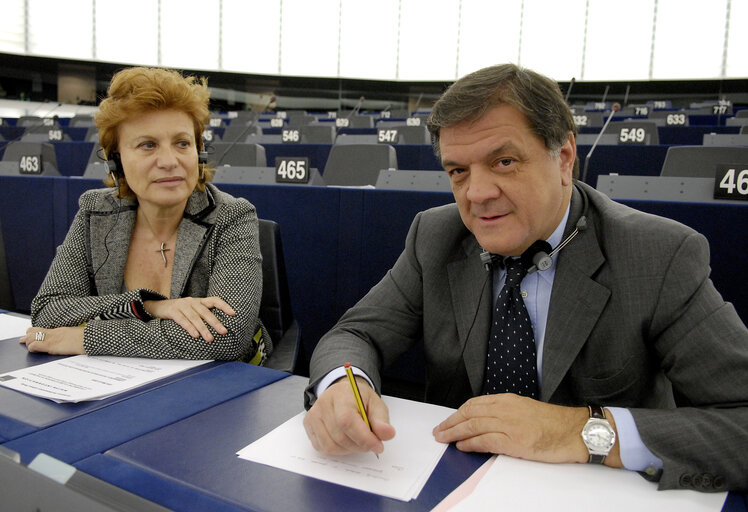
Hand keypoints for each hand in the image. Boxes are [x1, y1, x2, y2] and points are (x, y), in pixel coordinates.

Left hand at [21, 326, 84, 354]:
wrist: (89, 338)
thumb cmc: (85, 338)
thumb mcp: (74, 335)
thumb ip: (67, 337)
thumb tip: (66, 340)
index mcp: (58, 330)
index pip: (40, 329)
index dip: (32, 332)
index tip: (27, 335)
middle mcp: (53, 333)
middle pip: (33, 331)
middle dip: (27, 337)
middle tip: (23, 341)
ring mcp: (51, 339)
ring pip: (31, 338)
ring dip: (28, 343)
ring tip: (30, 347)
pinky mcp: (51, 345)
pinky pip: (35, 345)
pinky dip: (32, 348)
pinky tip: (34, 350)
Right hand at [143, 297, 234, 341]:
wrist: (157, 306)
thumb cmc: (179, 311)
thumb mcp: (192, 310)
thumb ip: (202, 315)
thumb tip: (218, 328)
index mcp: (199, 301)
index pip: (215, 300)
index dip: (224, 306)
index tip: (233, 314)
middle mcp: (192, 301)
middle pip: (206, 312)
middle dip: (215, 322)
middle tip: (224, 332)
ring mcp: (182, 305)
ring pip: (195, 317)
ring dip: (203, 329)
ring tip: (210, 338)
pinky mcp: (172, 311)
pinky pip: (182, 320)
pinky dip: (189, 327)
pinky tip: (195, 335)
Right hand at [303, 376, 395, 455]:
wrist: (343, 392)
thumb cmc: (359, 399)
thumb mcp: (376, 404)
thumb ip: (381, 420)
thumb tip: (388, 434)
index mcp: (341, 394)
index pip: (347, 421)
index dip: (363, 438)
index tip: (378, 446)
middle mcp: (323, 404)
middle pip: (339, 436)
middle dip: (359, 446)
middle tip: (371, 443)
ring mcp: (313, 415)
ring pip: (330, 446)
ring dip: (348, 450)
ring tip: (358, 440)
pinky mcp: (308, 425)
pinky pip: (322, 448)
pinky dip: (337, 450)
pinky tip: (345, 440)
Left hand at [433, 394, 618, 464]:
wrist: (575, 431)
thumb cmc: (554, 423)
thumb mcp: (525, 410)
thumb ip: (505, 413)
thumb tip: (485, 422)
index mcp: (507, 400)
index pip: (474, 404)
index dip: (457, 413)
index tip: (448, 421)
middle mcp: (505, 409)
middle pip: (469, 414)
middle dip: (450, 423)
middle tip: (438, 432)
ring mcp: (509, 425)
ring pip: (473, 426)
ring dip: (454, 433)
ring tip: (444, 439)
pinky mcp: (514, 441)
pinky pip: (486, 441)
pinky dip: (470, 443)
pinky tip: (461, 446)